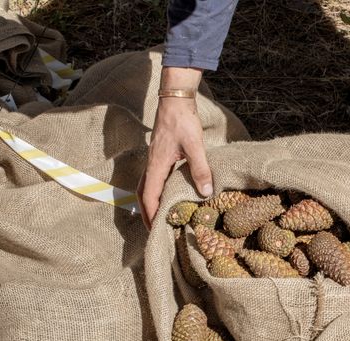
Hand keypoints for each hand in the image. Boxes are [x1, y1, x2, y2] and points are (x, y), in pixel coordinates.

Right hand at [138, 67, 210, 228]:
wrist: (175, 100)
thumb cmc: (183, 121)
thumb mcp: (195, 146)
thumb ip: (200, 169)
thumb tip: (205, 192)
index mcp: (157, 165)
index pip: (150, 196)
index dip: (152, 215)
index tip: (157, 230)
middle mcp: (152, 165)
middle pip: (144, 195)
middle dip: (148, 214)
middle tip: (155, 230)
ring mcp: (154, 160)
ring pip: (147, 187)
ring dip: (151, 204)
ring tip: (160, 218)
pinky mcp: (160, 156)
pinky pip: (154, 180)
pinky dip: (157, 192)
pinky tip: (168, 196)